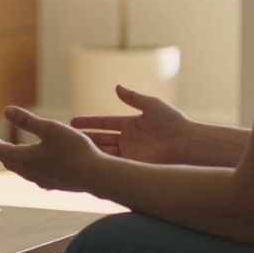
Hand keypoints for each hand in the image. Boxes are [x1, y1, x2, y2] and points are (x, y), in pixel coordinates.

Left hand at [0, 106, 107, 192]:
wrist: (97, 176)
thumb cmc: (74, 149)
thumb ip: (27, 120)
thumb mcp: (49, 128)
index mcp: (25, 159)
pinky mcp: (55, 184)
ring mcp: (43, 180)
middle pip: (8, 162)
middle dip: (1, 150)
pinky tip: (39, 163)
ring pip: (22, 170)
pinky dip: (30, 165)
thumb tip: (6, 111)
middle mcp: (31, 173)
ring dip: (15, 159)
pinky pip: (35, 175)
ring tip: (16, 149)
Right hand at [69, 84, 191, 164]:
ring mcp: (130, 153)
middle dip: (85, 138)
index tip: (72, 122)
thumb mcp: (151, 105)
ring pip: (104, 152)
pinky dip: (102, 162)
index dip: (88, 122)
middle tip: (66, 137)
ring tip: (72, 149)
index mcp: (130, 124)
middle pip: (101, 138)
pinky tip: (88, 161)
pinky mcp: (134, 165)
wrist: (187, 143)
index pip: (104, 123)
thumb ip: (133, 97)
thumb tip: (116, 87)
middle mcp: (128, 139)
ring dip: (90, 150)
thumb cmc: (173, 122)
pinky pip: (114, 164)